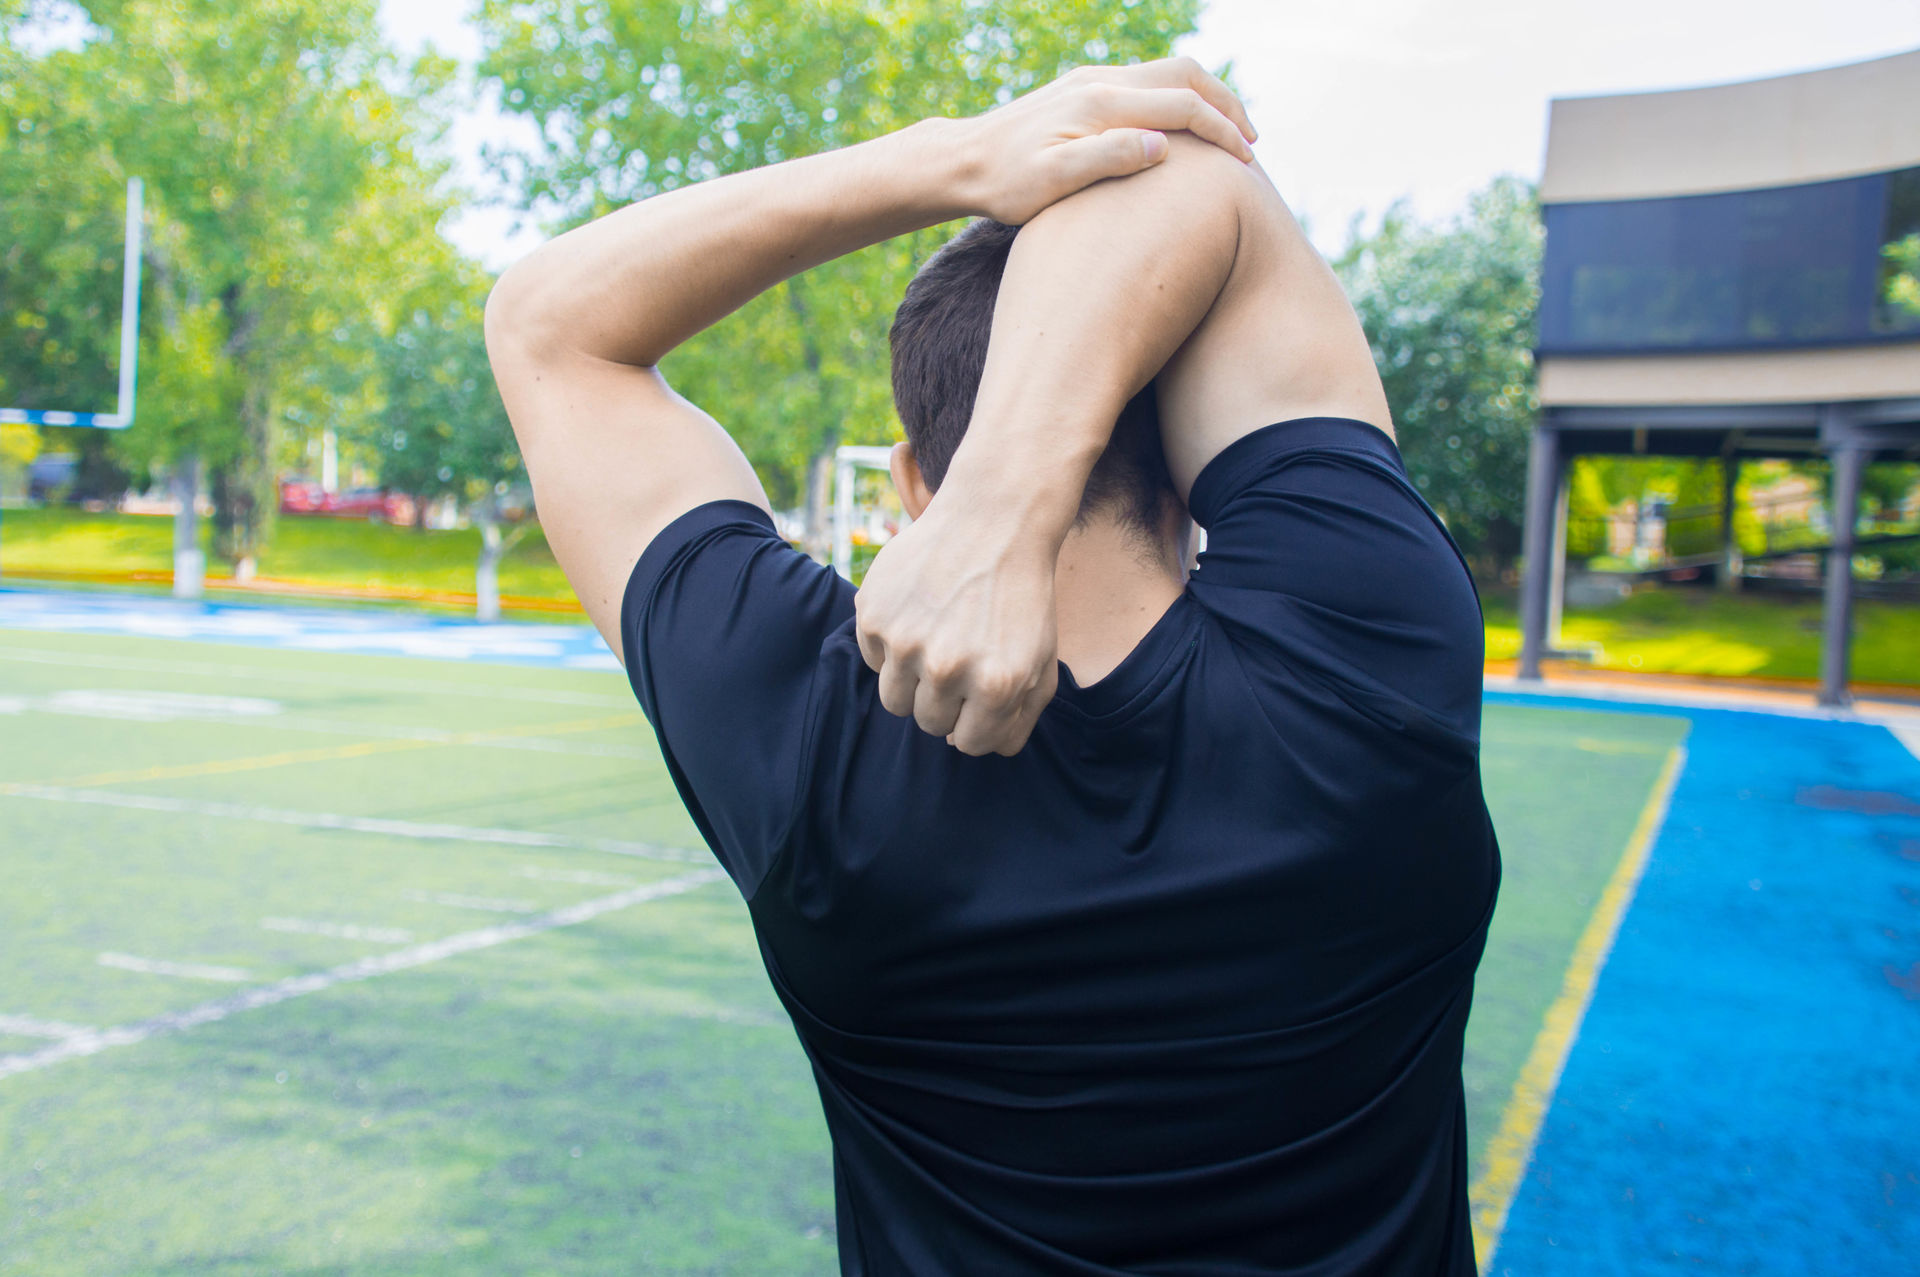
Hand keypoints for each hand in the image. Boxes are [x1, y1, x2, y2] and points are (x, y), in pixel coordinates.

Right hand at [855, 490, 1060, 757]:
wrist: (993, 519)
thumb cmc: (1021, 595)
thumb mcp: (1041, 660)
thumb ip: (1019, 717)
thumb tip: (977, 748)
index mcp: (997, 685)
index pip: (971, 743)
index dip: (977, 720)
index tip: (981, 691)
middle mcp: (948, 668)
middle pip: (930, 724)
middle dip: (947, 700)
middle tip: (961, 657)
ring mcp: (905, 641)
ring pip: (896, 701)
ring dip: (915, 680)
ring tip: (937, 640)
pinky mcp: (873, 615)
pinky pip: (875, 661)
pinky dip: (892, 646)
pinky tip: (919, 612)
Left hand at [952, 57, 1255, 225]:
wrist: (963, 161)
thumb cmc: (1005, 184)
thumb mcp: (1051, 182)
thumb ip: (1106, 160)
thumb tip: (1160, 146)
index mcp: (1100, 104)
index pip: (1181, 107)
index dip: (1221, 133)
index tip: (1246, 162)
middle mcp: (1100, 82)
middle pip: (1185, 76)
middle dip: (1226, 105)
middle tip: (1251, 143)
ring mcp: (1092, 82)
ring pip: (1168, 74)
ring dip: (1205, 98)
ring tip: (1228, 134)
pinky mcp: (1084, 90)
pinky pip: (1147, 83)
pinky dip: (1179, 100)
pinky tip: (1183, 132)